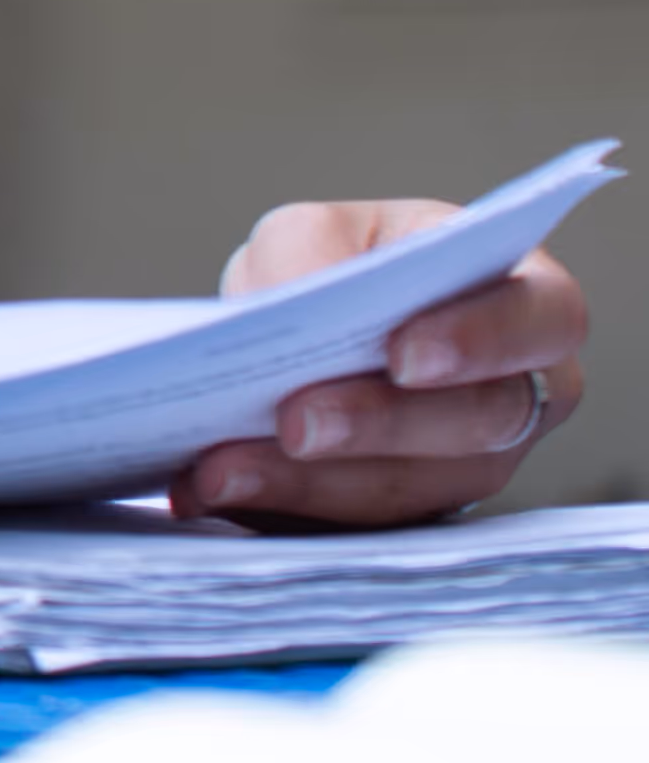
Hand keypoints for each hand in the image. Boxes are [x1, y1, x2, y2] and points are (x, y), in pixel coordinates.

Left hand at [175, 197, 588, 526]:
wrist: (304, 333)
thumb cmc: (336, 266)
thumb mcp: (320, 231)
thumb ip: (311, 252)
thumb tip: (291, 305)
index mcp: (525, 301)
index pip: (544, 319)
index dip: (482, 340)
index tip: (401, 355)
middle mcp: (519, 394)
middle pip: (481, 423)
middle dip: (379, 426)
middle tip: (295, 424)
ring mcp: (473, 468)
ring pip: (416, 491)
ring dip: (312, 485)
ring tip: (223, 470)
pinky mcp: (411, 519)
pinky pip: (361, 530)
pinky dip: (282, 511)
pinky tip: (219, 493)